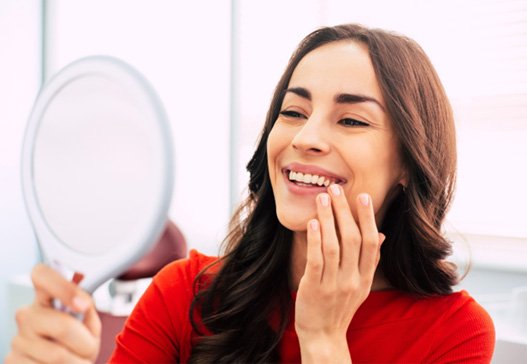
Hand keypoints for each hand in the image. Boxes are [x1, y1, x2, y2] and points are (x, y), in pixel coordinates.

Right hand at [6, 264, 100, 363]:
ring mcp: (17, 339)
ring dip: (77, 362)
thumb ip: (87, 309)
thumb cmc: (78, 343)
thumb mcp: (88, 324)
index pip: (42, 275)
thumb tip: (83, 303)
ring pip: (58, 355)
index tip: (83, 304)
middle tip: (89, 349)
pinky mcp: (11, 361)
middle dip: (85, 343)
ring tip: (77, 361)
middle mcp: (27, 314)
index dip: (63, 287)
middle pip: (63, 326)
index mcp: (45, 297)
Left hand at [295, 185, 384, 361]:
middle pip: (353, 239)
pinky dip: (315, 240)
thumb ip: (370, 260)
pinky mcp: (314, 288)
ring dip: (328, 219)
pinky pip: (316, 261)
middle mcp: (352, 280)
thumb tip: (381, 234)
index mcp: (365, 277)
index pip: (370, 243)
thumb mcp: (361, 285)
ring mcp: (334, 285)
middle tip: (335, 189)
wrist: (324, 336)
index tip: (362, 196)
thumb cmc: (340, 306)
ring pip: (334, 246)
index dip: (367, 218)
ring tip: (322, 198)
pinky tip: (313, 223)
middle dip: (344, 211)